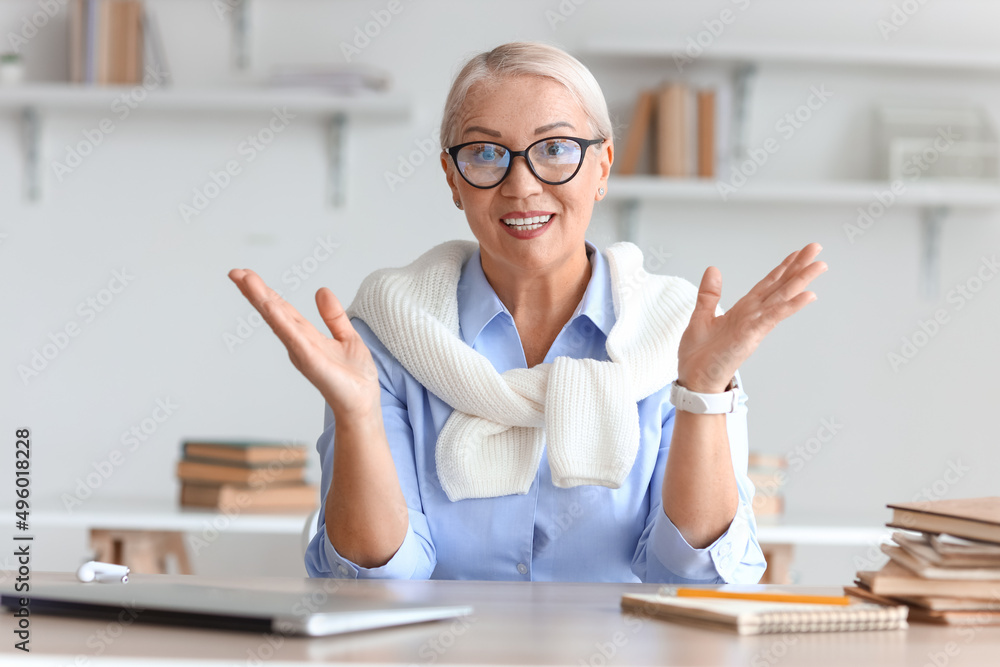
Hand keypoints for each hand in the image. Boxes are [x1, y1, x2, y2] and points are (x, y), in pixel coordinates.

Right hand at [227, 269, 379, 418]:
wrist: (363, 402)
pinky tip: (270, 307)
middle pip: (274, 312)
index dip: (266, 291)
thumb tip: (322, 291)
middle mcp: (299, 342)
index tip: (247, 275)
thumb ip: (333, 316)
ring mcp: (302, 352)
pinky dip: (281, 321)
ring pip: (278, 321)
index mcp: (306, 336)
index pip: (282, 309)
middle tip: (235, 272)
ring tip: (245, 281)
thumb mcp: (347, 337)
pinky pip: (294, 337)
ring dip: (262, 300)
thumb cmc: (354, 377)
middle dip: (255, 292)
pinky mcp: (311, 361)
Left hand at [676, 243, 826, 392]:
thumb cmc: (698, 357)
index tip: (797, 254)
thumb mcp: (700, 317)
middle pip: (779, 287)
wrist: (694, 381)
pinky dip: (789, 306)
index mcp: (742, 311)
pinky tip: (807, 295)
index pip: (766, 285)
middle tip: (816, 248)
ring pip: (781, 298)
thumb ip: (709, 295)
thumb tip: (713, 270)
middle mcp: (752, 316)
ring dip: (800, 282)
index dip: (782, 268)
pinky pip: (772, 318)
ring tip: (819, 266)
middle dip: (798, 268)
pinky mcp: (750, 336)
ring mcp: (754, 326)